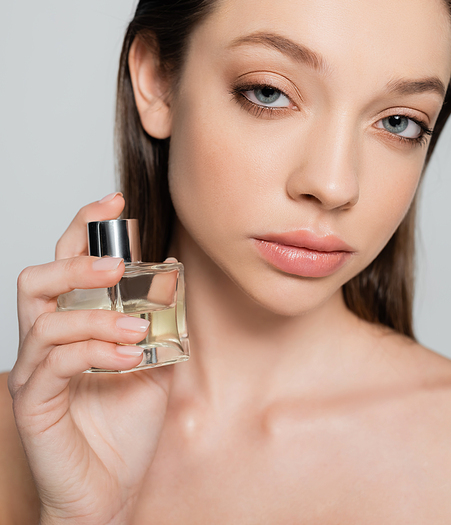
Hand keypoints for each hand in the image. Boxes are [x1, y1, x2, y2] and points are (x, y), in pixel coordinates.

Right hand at [9, 194, 171, 524]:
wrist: (113, 492)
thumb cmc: (126, 428)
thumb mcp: (155, 360)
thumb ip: (158, 319)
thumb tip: (172, 272)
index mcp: (72, 324)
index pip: (66, 263)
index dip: (84, 228)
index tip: (114, 202)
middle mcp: (46, 342)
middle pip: (37, 279)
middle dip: (75, 262)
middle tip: (115, 265)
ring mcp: (34, 372)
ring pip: (44, 319)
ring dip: (95, 316)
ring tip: (135, 328)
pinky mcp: (33, 404)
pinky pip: (54, 363)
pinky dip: (94, 351)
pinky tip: (127, 356)